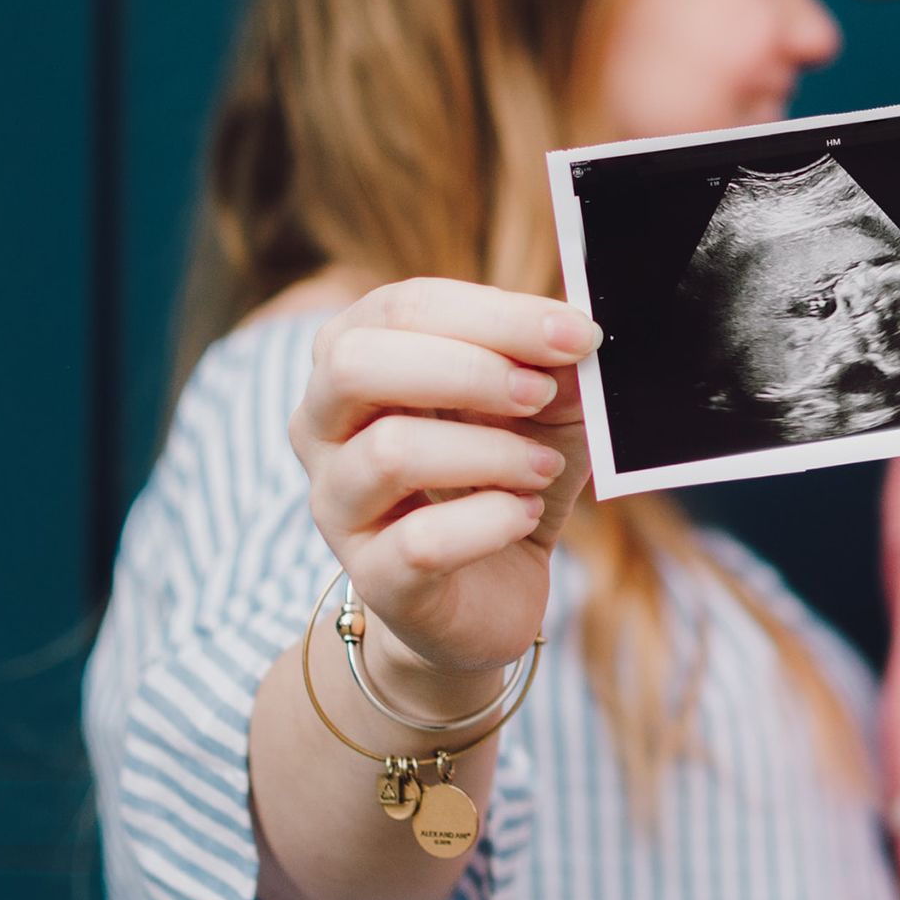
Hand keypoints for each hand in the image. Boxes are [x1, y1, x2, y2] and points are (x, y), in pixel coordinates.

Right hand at [289, 279, 602, 694]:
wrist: (489, 592)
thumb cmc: (503, 476)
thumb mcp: (541, 408)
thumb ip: (551, 364)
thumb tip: (574, 331)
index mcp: (356, 359)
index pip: (402, 308)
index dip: (495, 314)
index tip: (575, 334)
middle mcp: (323, 426)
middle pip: (357, 364)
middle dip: (468, 369)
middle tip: (540, 393)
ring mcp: (337, 505)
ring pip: (390, 452)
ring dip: (490, 452)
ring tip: (542, 468)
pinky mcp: (374, 577)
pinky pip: (421, 541)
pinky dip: (491, 521)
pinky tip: (523, 515)